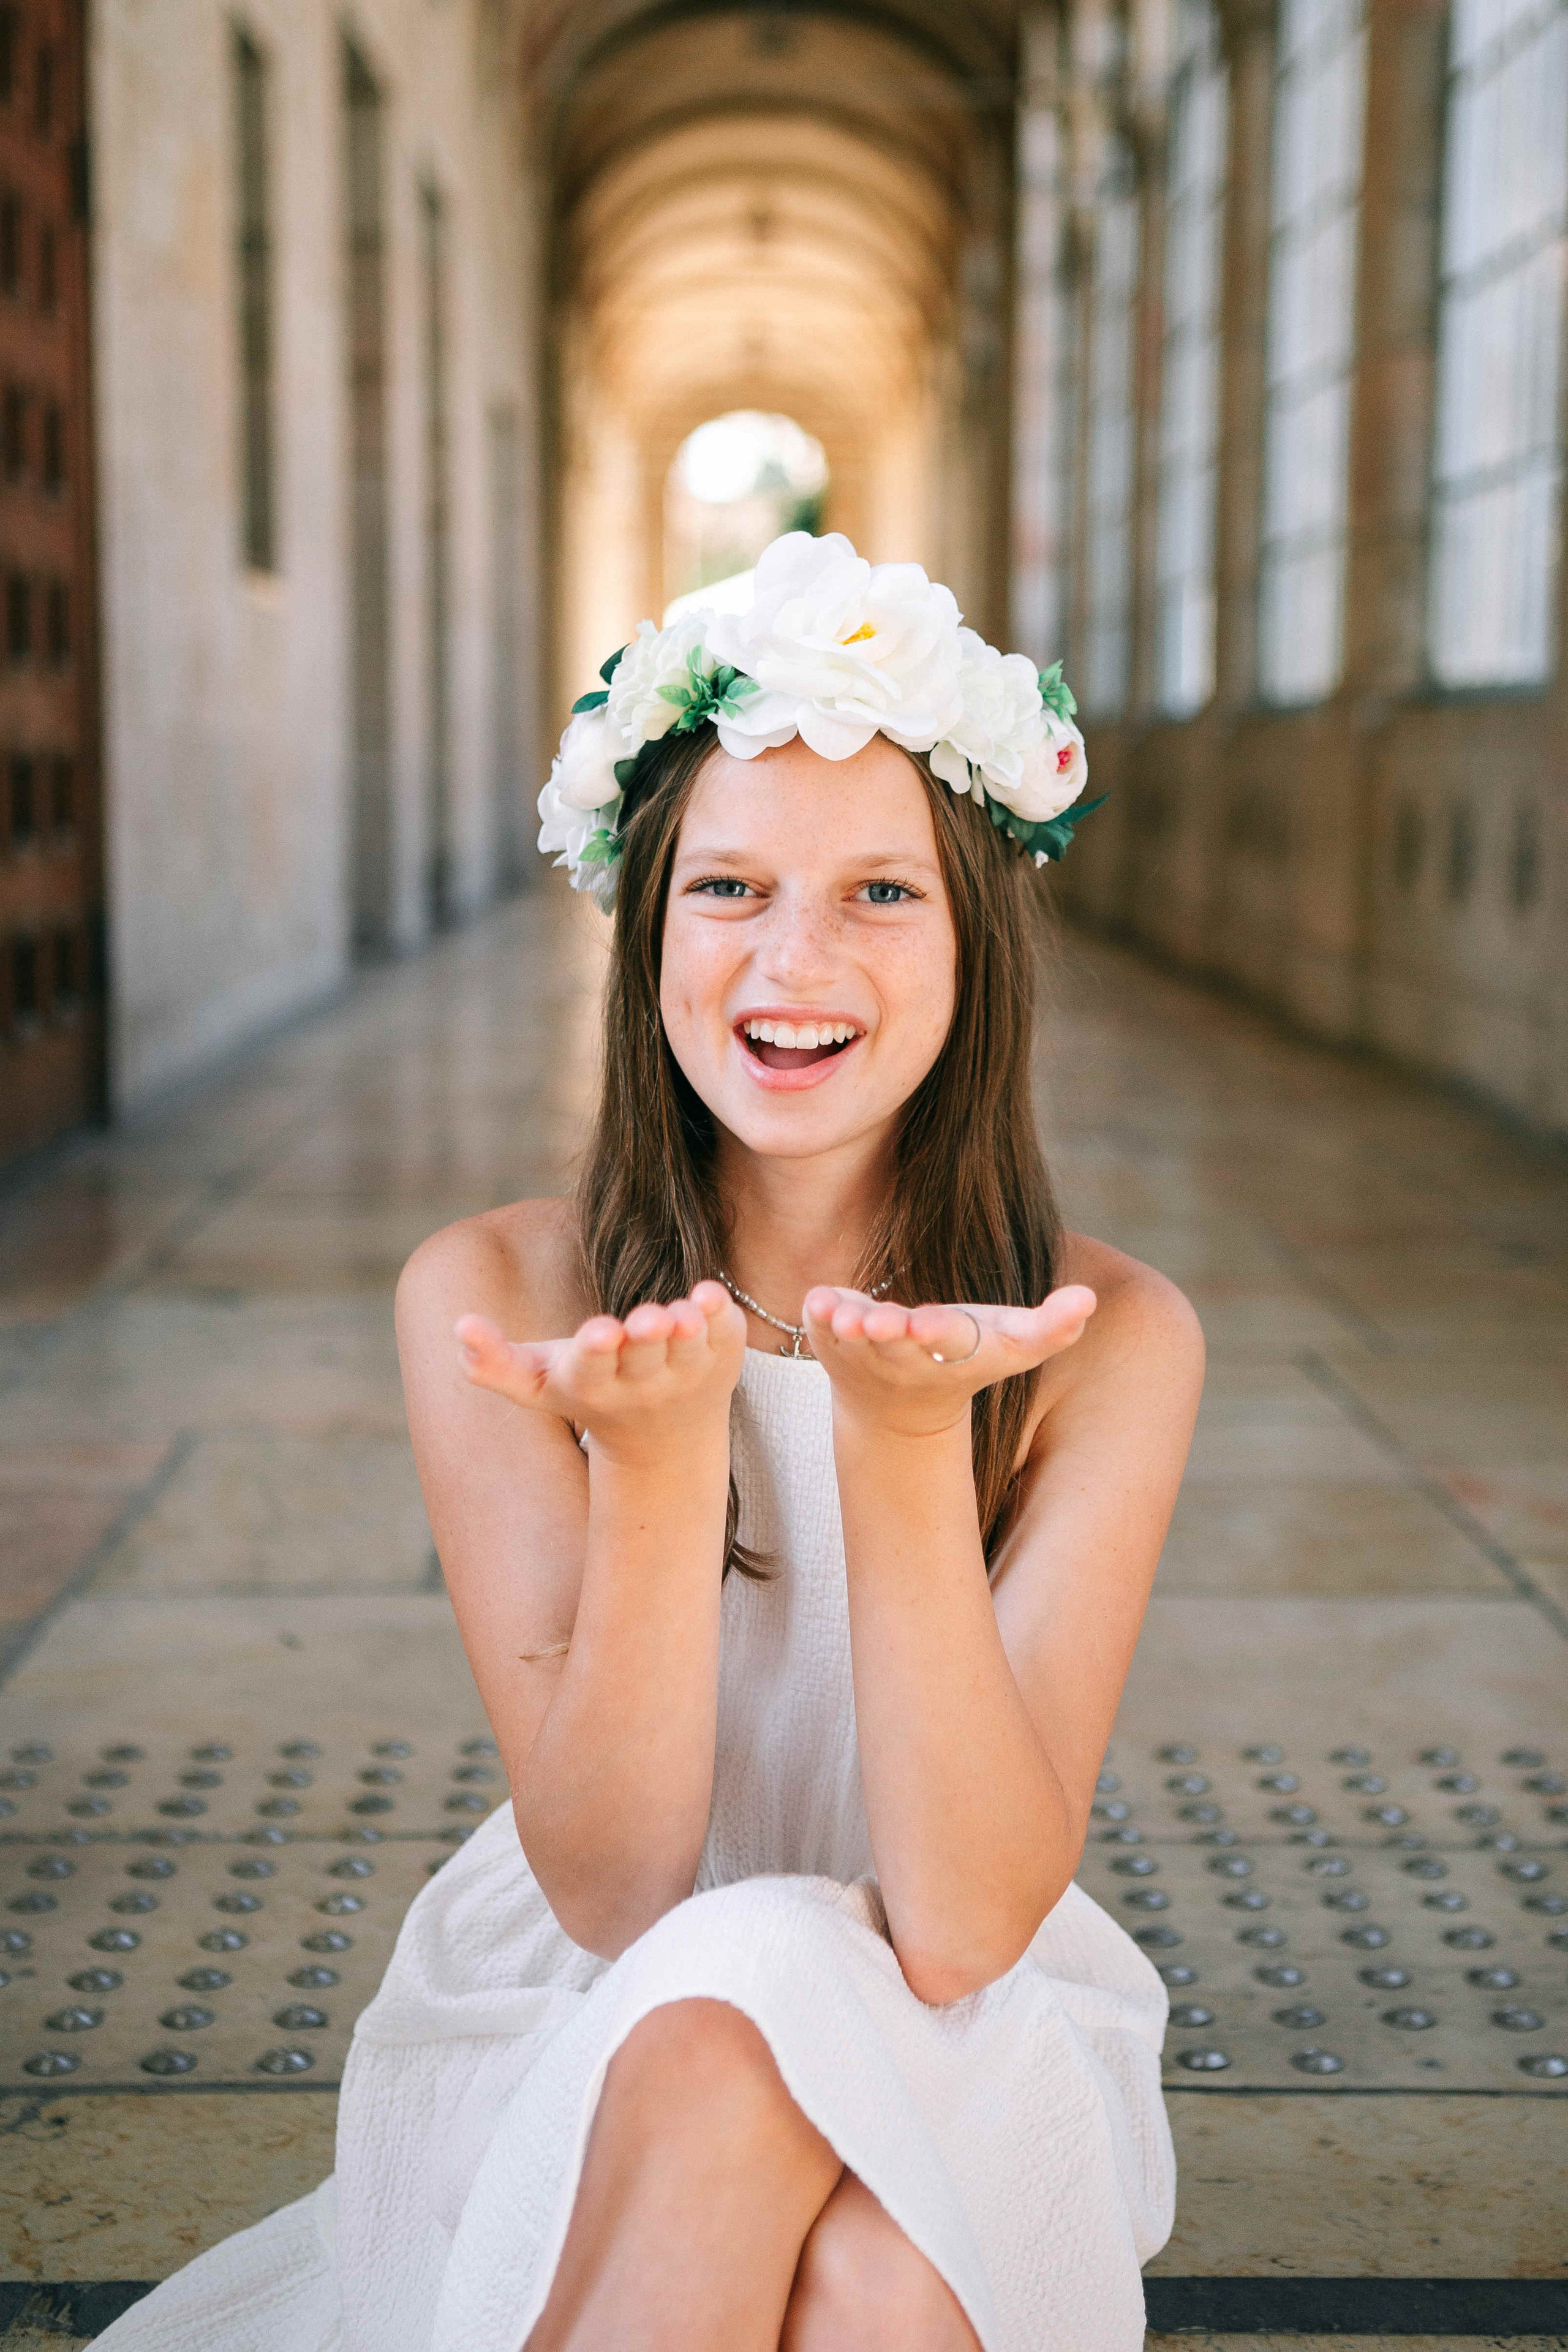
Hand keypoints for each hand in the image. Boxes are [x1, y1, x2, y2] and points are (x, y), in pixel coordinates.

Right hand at [455, 1280, 745, 1464]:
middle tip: (647, 1319)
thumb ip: (493, 1363)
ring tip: (683, 1312)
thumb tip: (459, 1327)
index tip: (599, 1332)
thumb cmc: (588, 1392)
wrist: (664, 1440)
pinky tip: (710, 1294)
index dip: (595, 1351)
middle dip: (645, 1338)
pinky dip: (722, 1317)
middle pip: (645, 1359)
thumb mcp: (538, 1384)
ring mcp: (688, 1372)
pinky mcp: (721, 1355)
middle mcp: (644, 1384)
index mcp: (595, 1386)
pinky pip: (725, 1335)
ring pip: (690, 1351)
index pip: (593, 1369)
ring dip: (687, 1330)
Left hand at [802, 1283, 1096, 1439]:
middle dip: (891, 1333)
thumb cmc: (968, 1356)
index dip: (940, 1333)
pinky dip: (818, 1316)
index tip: (930, 1323)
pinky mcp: (830, 1337)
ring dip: (849, 1329)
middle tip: (884, 1324)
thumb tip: (1089, 1297)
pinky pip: (819, 1328)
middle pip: (897, 1344)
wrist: (900, 1404)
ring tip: (846, 1319)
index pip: (949, 1342)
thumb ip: (1053, 1326)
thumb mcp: (1012, 1345)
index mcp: (952, 1353)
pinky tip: (817, 1301)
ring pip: (853, 1341)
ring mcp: (862, 1350)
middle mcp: (904, 1357)